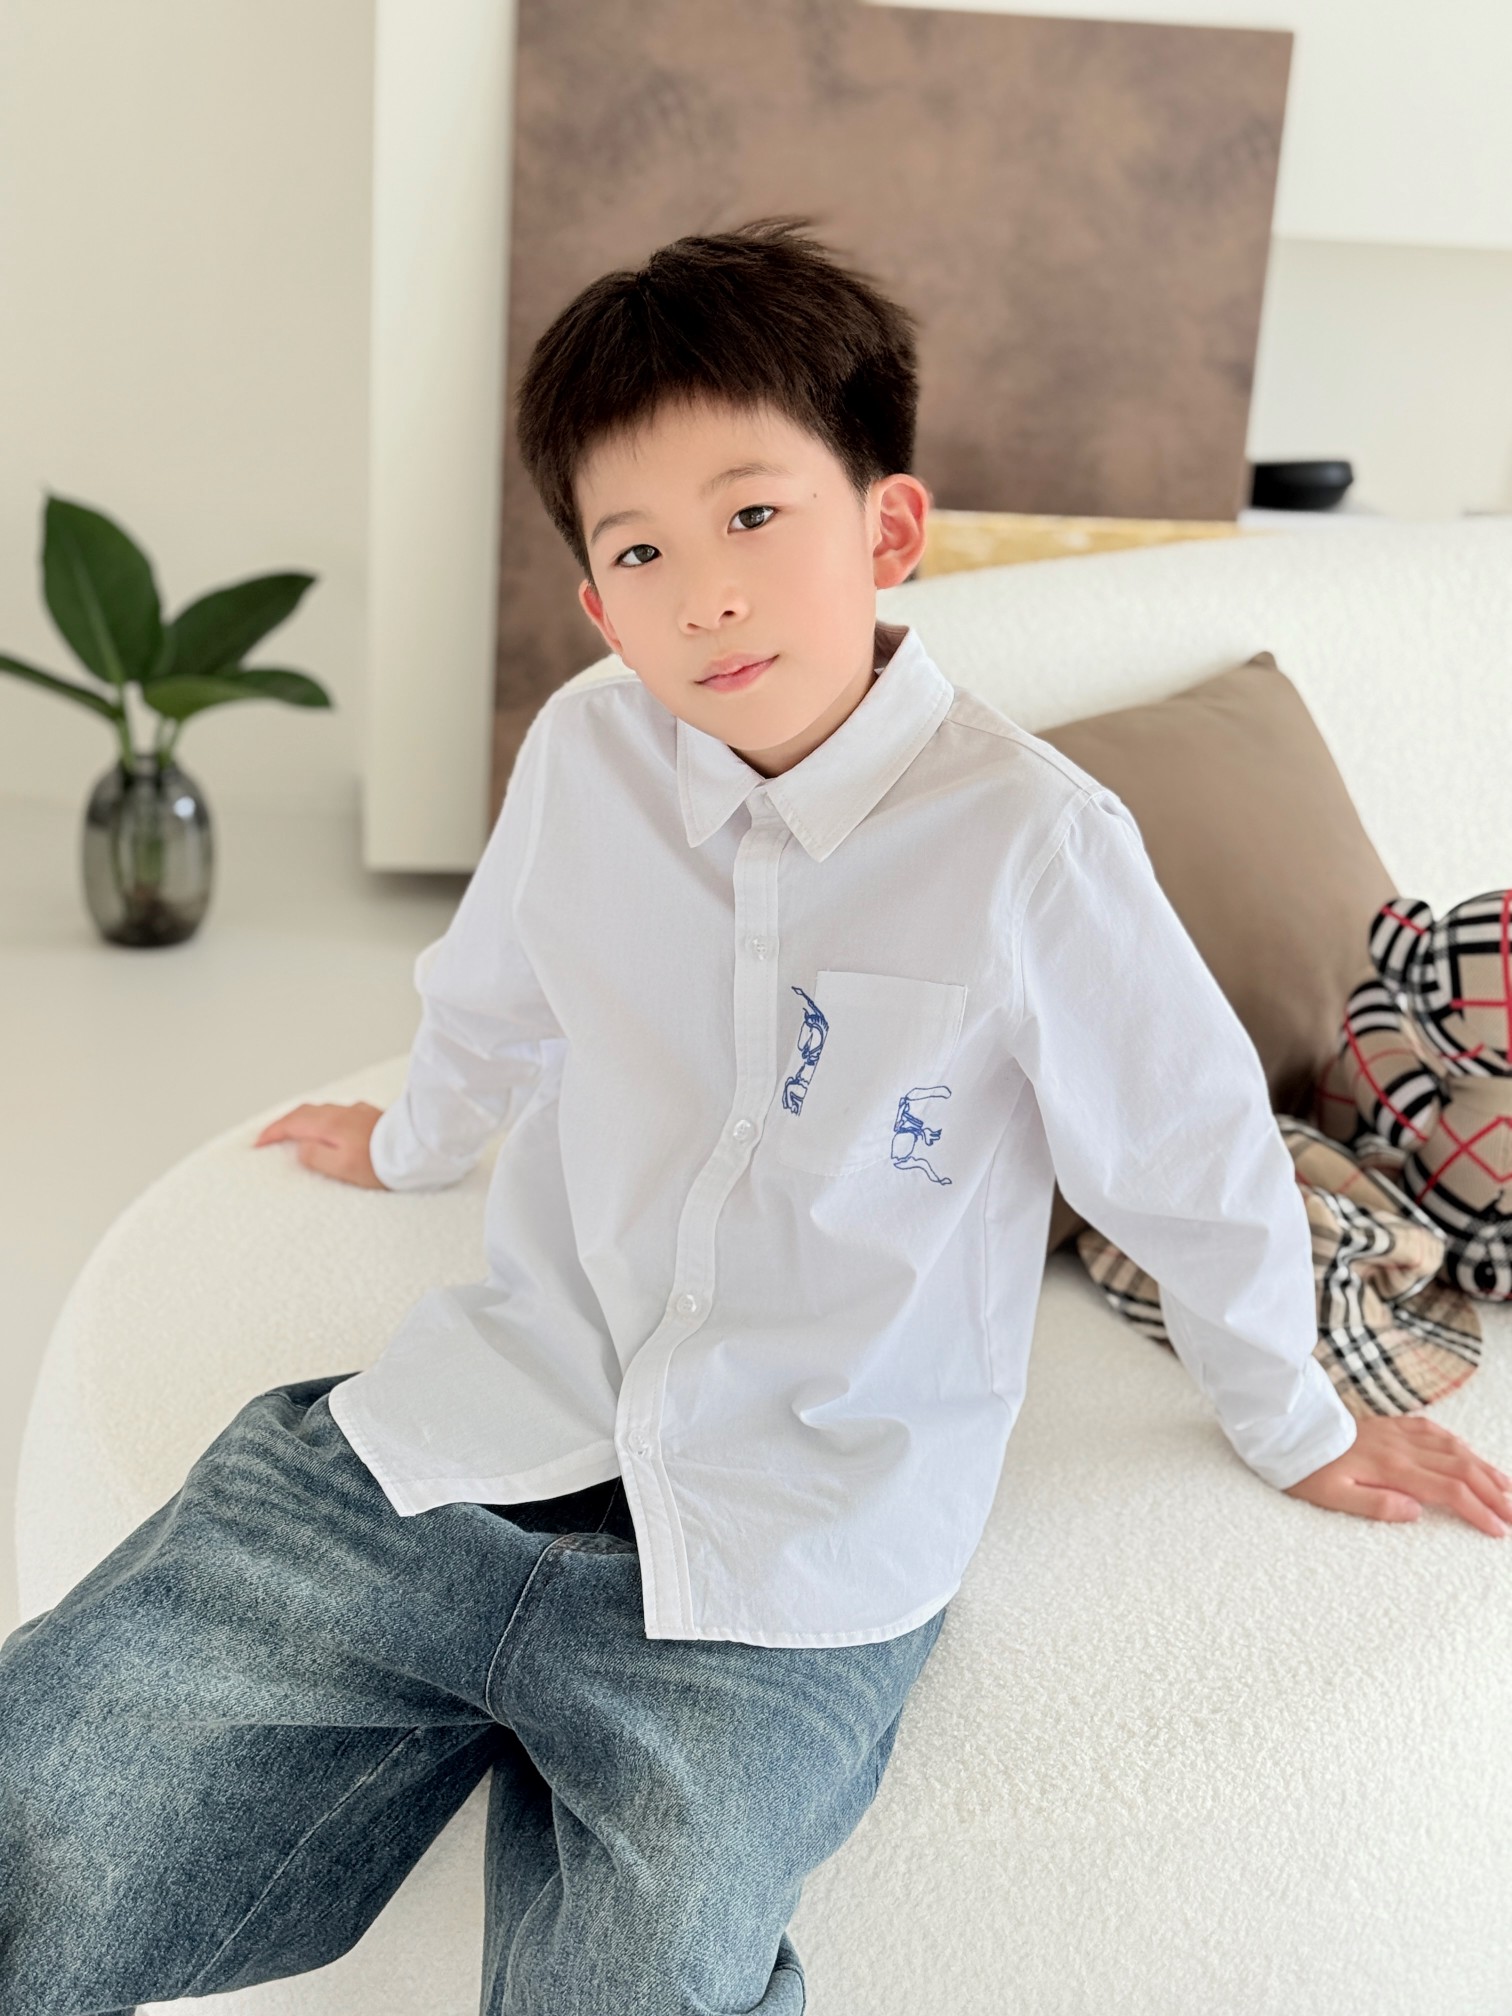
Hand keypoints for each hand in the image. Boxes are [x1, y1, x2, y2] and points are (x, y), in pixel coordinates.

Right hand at [252, 1101, 387, 1188]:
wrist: (418, 1149)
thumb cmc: (382, 1163)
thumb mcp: (343, 1167)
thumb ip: (317, 1156)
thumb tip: (300, 1148)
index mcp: (331, 1124)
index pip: (293, 1123)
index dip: (273, 1132)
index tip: (258, 1143)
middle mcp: (342, 1113)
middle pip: (304, 1112)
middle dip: (284, 1122)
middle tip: (270, 1136)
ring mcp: (357, 1112)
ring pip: (322, 1110)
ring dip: (303, 1119)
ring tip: (294, 1131)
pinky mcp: (371, 1115)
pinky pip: (338, 1112)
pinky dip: (323, 1118)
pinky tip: (329, 1127)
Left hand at [1282, 1412, 1511, 1537]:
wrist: (1288, 1429)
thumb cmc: (1306, 1468)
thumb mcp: (1333, 1497)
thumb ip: (1376, 1505)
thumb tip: (1417, 1512)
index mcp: (1392, 1469)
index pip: (1449, 1490)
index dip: (1478, 1510)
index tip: (1499, 1530)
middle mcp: (1402, 1448)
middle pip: (1461, 1468)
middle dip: (1494, 1492)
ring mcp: (1397, 1433)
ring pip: (1453, 1448)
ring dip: (1484, 1467)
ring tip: (1507, 1486)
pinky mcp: (1389, 1425)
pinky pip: (1433, 1430)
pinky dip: (1457, 1443)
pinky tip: (1467, 1452)